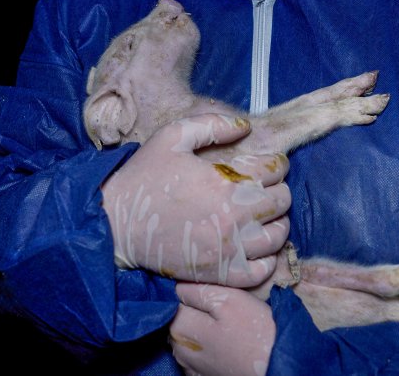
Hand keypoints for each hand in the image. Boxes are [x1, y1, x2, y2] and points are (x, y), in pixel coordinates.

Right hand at [102, 113, 290, 286]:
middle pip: (282, 202)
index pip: (275, 171)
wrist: (116, 224)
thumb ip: (212, 125)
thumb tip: (246, 127)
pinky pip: (261, 271)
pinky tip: (254, 247)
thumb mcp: (173, 137)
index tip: (269, 166)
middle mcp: (234, 216)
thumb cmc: (144, 177)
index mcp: (225, 181)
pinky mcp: (219, 273)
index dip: (277, 164)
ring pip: (278, 236)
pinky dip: (265, 259)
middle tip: (265, 190)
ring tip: (263, 217)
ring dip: (276, 223)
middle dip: (278, 191)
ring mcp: (228, 249)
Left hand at [170, 283, 274, 375]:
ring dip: (200, 328)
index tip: (212, 289)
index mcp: (180, 327)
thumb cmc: (257, 333)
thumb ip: (197, 290)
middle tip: (222, 306)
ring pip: (188, 337)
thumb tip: (177, 284)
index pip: (173, 298)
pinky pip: (198, 354)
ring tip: (226, 325)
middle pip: (179, 318)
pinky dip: (206, 346)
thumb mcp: (230, 299)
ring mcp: (190, 367)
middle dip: (193, 309)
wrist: (278, 368)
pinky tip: (225, 343)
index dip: (191, 289)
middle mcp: (178, 350)